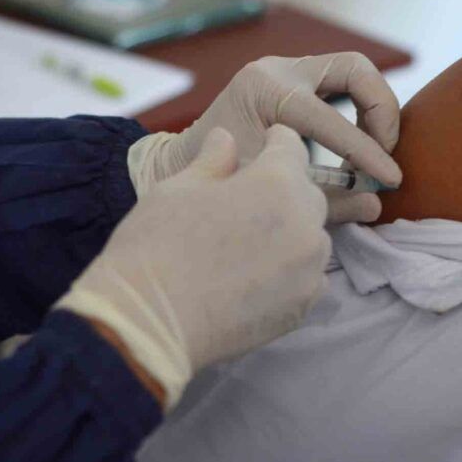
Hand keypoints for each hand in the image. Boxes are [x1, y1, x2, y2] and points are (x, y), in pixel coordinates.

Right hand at [57, 126, 330, 407]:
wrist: (148, 322)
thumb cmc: (156, 246)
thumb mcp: (178, 187)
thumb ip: (214, 160)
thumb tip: (227, 138)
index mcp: (276, 182)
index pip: (291, 146)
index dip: (274, 142)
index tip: (263, 147)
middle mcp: (304, 223)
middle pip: (307, 192)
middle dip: (283, 189)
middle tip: (246, 200)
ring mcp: (308, 269)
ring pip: (313, 236)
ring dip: (291, 231)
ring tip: (250, 242)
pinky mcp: (303, 307)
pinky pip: (310, 276)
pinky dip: (292, 270)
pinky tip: (257, 275)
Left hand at [128, 52, 401, 223]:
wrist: (185, 160)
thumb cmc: (220, 180)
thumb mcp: (270, 190)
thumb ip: (326, 199)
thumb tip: (376, 204)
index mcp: (265, 91)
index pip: (331, 119)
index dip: (367, 151)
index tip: (390, 179)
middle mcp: (277, 68)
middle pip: (355, 69)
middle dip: (381, 111)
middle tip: (385, 152)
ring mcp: (287, 66)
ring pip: (355, 70)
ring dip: (376, 108)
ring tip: (376, 149)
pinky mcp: (296, 75)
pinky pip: (343, 81)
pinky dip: (361, 108)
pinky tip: (359, 143)